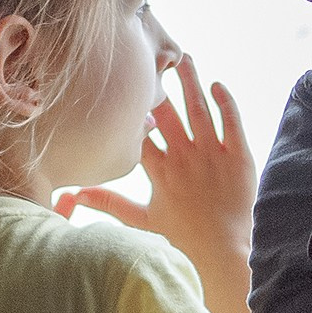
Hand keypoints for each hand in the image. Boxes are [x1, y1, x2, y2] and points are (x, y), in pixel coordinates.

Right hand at [56, 55, 256, 269]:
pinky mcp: (239, 156)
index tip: (126, 88)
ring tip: (184, 58)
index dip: (134, 109)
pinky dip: (225, 100)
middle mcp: (183, 156)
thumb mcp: (141, 222)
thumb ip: (108, 203)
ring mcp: (212, 154)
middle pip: (168, 111)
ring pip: (199, 108)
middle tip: (154, 61)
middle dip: (160, 85)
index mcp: (159, 170)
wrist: (223, 255)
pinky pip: (231, 120)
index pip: (141, 130)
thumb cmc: (183, 241)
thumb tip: (73, 196)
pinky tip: (218, 85)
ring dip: (191, 81)